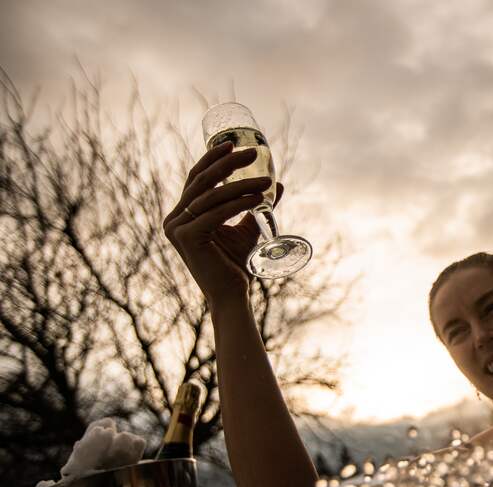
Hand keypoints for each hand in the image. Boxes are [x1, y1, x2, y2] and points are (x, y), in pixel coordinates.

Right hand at [163, 142, 283, 305]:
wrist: (232, 295)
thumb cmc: (237, 264)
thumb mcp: (248, 228)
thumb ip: (257, 205)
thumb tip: (277, 183)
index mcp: (182, 214)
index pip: (197, 178)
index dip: (213, 158)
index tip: (233, 144)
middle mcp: (174, 219)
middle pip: (201, 181)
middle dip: (228, 163)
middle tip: (252, 152)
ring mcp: (177, 228)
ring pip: (212, 196)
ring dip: (242, 185)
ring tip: (266, 182)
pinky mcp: (187, 238)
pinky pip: (216, 213)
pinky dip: (239, 203)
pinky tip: (258, 198)